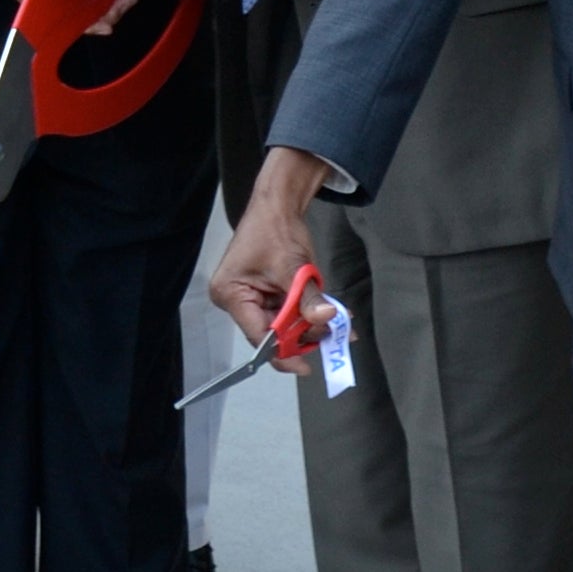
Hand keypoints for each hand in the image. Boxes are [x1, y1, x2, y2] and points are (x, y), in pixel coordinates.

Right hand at [208, 146, 328, 350]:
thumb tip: (327, 318)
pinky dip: (310, 313)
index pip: (258, 335)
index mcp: (231, 295)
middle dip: (305, 335)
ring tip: (341, 323)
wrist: (277, 205)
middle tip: (336, 335)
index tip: (304, 366)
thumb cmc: (273, 228)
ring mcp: (252, 299)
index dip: (283, 352)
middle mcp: (237, 301)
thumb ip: (310, 297)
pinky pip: (290, 313)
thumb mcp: (293, 266)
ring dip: (312, 324)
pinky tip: (331, 312)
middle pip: (273, 333)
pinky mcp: (267, 295)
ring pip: (285, 325)